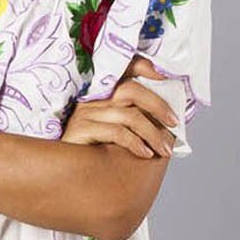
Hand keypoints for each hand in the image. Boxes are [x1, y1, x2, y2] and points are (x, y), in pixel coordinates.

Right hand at [62, 55, 177, 157]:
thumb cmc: (94, 153)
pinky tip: (146, 154)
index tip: (166, 77)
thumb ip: (136, 121)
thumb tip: (168, 121)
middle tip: (174, 124)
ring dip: (153, 133)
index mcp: (102, 93)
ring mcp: (86, 112)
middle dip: (158, 106)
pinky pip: (117, 132)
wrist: (64, 173)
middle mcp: (93, 98)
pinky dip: (136, 143)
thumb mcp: (116, 132)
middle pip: (132, 90)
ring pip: (130, 115)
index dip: (145, 66)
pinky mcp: (81, 129)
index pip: (125, 68)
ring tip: (165, 150)